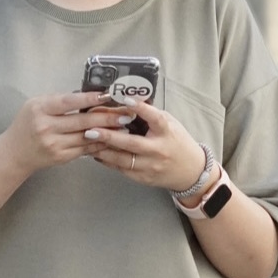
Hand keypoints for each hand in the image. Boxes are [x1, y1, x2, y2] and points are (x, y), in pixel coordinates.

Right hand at [0, 90, 128, 174]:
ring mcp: (54, 144)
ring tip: (124, 126)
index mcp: (40, 109)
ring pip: (87, 137)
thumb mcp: (36, 105)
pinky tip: (112, 138)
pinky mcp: (61, 157)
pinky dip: (100, 143)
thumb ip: (59, 101)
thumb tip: (88, 96)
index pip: (69, 102)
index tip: (107, 95)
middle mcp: (47, 127)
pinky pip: (85, 149)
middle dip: (107, 117)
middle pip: (82, 121)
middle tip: (125, 113)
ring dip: (108, 132)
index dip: (89, 98)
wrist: (15, 152)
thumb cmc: (27, 123)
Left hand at [87, 98, 208, 191]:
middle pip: (132, 143)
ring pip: (122, 159)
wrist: (190, 172)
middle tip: (91, 130)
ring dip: (102, 150)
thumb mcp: (170, 123)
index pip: (154, 118)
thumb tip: (128, 100)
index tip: (125, 100)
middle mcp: (158, 150)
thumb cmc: (177, 143)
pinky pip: (121, 169)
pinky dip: (107, 160)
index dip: (140, 108)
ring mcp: (150, 166)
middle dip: (109, 136)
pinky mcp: (143, 178)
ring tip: (87, 140)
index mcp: (166, 132)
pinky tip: (96, 152)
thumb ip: (150, 114)